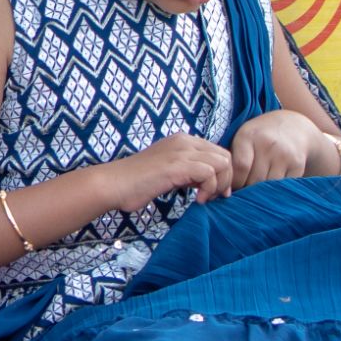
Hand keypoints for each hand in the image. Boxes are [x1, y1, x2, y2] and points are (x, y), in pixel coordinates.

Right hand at [101, 133, 234, 209]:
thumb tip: (213, 181)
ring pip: (222, 163)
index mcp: (181, 140)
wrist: (115, 184)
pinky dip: (209, 190)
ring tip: (203, 198)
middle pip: (225, 156)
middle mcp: (183, 141)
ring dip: (218, 185)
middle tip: (211, 197)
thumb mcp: (170, 172)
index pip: (218, 152)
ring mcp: (180, 151)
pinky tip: (196, 200)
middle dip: (225, 180)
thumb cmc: (139, 182)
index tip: (213, 193)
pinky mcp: (177, 165)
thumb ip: (190, 171)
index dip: (222, 174)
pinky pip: (210, 173)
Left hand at [229, 109, 327, 187]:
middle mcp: (267, 144)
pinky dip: (276, 190)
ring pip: (269, 185)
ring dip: (262, 192)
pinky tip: (272, 184)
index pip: (241, 166)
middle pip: (255, 179)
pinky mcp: (297, 165)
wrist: (293, 126)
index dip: (235, 182)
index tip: (232, 188)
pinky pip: (283, 186)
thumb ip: (233, 157)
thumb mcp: (242, 137)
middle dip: (247, 189)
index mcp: (248, 136)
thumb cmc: (259, 135)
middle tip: (244, 190)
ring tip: (257, 187)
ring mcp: (284, 155)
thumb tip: (225, 187)